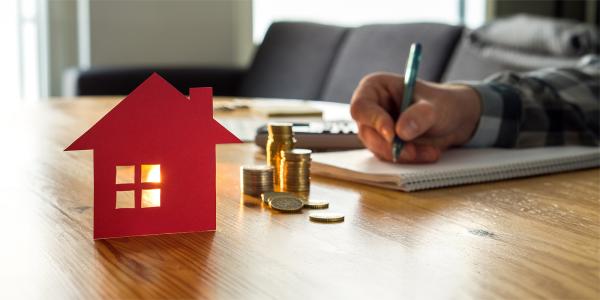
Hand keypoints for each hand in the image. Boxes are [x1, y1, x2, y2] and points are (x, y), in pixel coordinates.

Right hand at [350, 72, 481, 162]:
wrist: (456, 119)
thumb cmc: (443, 104)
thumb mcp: (436, 106)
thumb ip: (420, 116)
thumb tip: (400, 131)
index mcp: (375, 88)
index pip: (361, 106)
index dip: (373, 120)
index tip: (392, 134)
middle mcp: (372, 109)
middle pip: (367, 132)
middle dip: (390, 145)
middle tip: (412, 151)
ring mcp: (377, 129)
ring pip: (378, 149)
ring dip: (403, 154)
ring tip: (431, 151)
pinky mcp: (386, 145)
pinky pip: (390, 157)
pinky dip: (409, 159)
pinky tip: (429, 153)